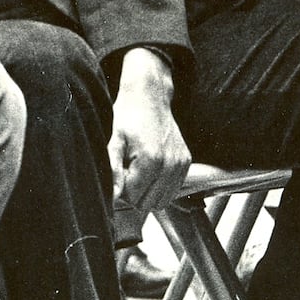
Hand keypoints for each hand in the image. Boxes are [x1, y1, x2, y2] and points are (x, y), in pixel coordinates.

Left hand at [107, 49, 190, 214]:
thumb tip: (114, 197)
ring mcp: (180, 165)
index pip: (131, 198)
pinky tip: (152, 167)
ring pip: (161, 201)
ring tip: (141, 168)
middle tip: (129, 167)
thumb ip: (113, 170)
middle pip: (146, 204)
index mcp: (151, 161)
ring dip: (148, 190)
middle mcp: (170, 165)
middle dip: (134, 192)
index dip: (121, 187)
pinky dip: (161, 185)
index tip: (120, 167)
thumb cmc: (128, 116)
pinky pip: (172, 191)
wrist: (150, 96)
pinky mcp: (186, 162)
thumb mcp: (115, 140)